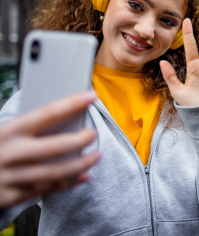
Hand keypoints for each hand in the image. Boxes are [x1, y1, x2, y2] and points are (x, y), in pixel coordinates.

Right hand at [0, 92, 99, 207]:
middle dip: (80, 140)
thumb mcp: (3, 132)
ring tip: (96, 156)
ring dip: (80, 164)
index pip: (47, 113)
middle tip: (94, 134)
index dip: (71, 104)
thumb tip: (65, 115)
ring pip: (55, 173)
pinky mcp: (11, 196)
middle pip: (55, 147)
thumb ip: (28, 126)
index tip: (91, 96)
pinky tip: (83, 176)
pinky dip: (69, 183)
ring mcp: (10, 177)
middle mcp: (10, 154)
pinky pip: (46, 190)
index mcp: (7, 131)